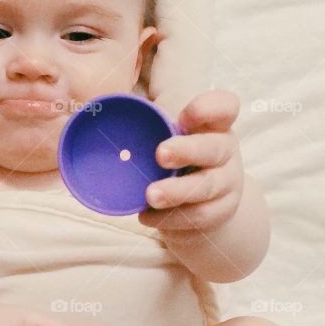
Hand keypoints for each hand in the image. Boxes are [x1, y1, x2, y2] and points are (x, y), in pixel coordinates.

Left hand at [138, 89, 244, 233]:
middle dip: (187, 150)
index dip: (209, 108)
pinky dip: (169, 218)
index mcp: (214, 126)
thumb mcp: (173, 139)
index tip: (185, 116)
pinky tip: (146, 216)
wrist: (210, 208)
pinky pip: (197, 217)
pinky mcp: (219, 213)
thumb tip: (98, 113)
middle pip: (214, 148)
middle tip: (160, 154)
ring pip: (206, 187)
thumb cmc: (181, 163)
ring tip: (150, 195)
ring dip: (176, 192)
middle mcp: (225, 153)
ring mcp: (226, 184)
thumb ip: (151, 126)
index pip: (224, 107)